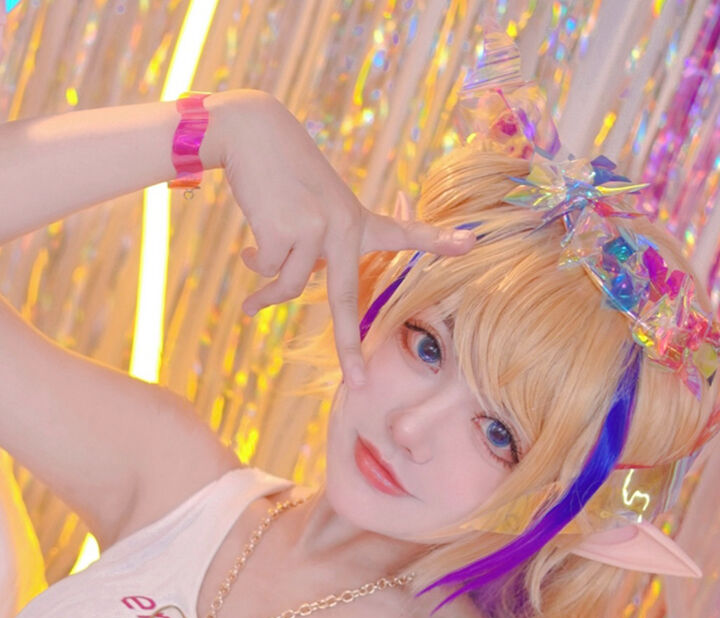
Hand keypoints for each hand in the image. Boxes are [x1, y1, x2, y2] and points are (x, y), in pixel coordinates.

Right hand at [211, 90, 472, 388]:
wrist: (250, 132)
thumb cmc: (279, 170)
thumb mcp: (311, 208)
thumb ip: (317, 247)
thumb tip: (296, 282)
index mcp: (355, 219)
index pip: (401, 233)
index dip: (436, 240)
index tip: (471, 242)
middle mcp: (344, 226)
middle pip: (346, 300)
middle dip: (349, 347)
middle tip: (358, 383)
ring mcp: (318, 231)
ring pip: (289, 288)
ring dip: (265, 294)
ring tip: (250, 283)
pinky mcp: (287, 232)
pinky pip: (268, 273)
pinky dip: (254, 267)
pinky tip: (249, 245)